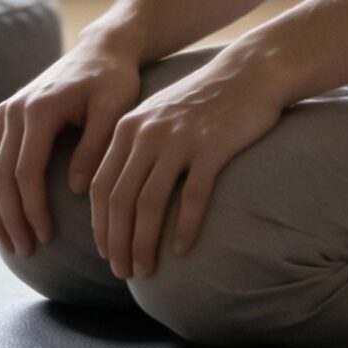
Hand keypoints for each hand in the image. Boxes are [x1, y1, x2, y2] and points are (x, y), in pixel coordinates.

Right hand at [0, 37, 143, 258]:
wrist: (100, 49)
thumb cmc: (115, 80)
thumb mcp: (115, 110)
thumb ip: (95, 147)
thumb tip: (73, 188)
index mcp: (38, 110)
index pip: (25, 172)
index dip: (32, 209)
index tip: (46, 238)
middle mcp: (12, 111)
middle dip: (9, 217)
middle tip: (25, 250)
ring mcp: (4, 112)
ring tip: (4, 241)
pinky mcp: (4, 116)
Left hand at [88, 50, 287, 280]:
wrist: (248, 73)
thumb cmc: (202, 102)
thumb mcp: (156, 116)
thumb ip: (134, 148)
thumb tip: (117, 197)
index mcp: (127, 128)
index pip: (100, 186)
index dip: (100, 225)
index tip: (105, 253)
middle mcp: (146, 134)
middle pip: (119, 199)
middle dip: (115, 242)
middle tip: (121, 273)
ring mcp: (178, 140)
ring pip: (149, 203)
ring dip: (142, 243)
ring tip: (145, 270)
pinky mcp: (211, 148)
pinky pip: (192, 196)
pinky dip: (183, 227)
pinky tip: (182, 250)